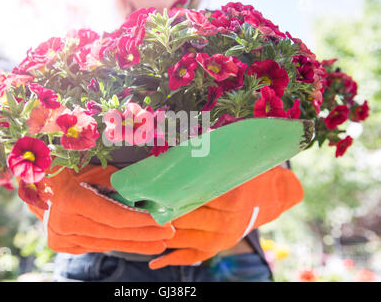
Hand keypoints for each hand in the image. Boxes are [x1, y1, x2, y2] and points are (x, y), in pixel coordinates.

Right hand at [25, 165, 174, 255]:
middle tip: (168, 234)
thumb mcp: (93, 169)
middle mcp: (63, 223)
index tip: (163, 222)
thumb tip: (144, 192)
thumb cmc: (67, 167)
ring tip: (158, 243)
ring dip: (134, 243)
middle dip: (144, 234)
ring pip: (106, 243)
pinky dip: (116, 243)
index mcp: (71, 200)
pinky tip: (135, 242)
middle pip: (114, 233)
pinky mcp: (62, 244)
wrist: (37, 181)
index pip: (114, 217)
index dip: (141, 221)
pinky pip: (95, 245)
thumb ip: (116, 183)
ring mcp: (61, 237)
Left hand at [149, 167, 302, 268]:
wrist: (274, 196)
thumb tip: (179, 152)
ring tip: (139, 225)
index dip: (167, 193)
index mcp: (231, 198)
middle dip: (160, 212)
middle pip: (183, 218)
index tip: (147, 188)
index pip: (191, 197)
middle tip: (138, 204)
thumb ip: (210, 161)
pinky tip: (153, 260)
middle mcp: (227, 222)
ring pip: (183, 238)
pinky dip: (171, 259)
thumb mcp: (236, 163)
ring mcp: (222, 238)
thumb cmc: (251, 174)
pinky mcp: (218, 248)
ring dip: (160, 233)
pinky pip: (191, 256)